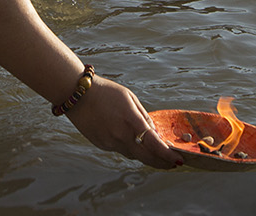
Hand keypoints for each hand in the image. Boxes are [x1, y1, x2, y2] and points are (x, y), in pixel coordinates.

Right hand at [65, 76, 185, 169]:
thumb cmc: (106, 92)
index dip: (166, 155)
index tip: (177, 160)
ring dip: (145, 155)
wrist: (78, 95)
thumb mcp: (130, 98)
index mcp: (130, 120)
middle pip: (145, 157)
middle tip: (173, 164)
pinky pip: (120, 150)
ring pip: (133, 155)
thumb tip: (155, 134)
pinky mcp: (101, 145)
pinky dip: (129, 147)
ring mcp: (109, 142)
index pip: (153, 143)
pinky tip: (129, 138)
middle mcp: (120, 135)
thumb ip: (144, 117)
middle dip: (161, 163)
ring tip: (155, 151)